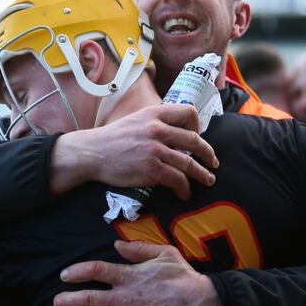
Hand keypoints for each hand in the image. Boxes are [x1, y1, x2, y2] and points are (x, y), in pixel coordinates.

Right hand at [50, 104, 217, 198]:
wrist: (92, 153)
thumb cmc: (113, 139)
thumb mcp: (136, 120)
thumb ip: (156, 122)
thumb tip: (176, 132)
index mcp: (155, 113)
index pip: (188, 112)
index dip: (197, 125)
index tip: (198, 136)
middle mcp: (158, 129)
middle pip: (194, 140)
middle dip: (208, 154)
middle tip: (213, 163)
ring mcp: (155, 149)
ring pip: (189, 163)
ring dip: (202, 174)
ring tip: (208, 180)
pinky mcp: (151, 169)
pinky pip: (177, 179)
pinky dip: (184, 188)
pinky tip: (184, 193)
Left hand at [53, 240, 224, 305]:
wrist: (202, 303)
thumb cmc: (183, 276)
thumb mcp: (164, 253)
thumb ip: (138, 248)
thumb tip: (116, 245)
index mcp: (129, 276)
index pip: (95, 271)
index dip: (76, 272)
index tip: (65, 275)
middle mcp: (125, 299)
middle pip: (88, 300)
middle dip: (68, 301)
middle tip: (56, 302)